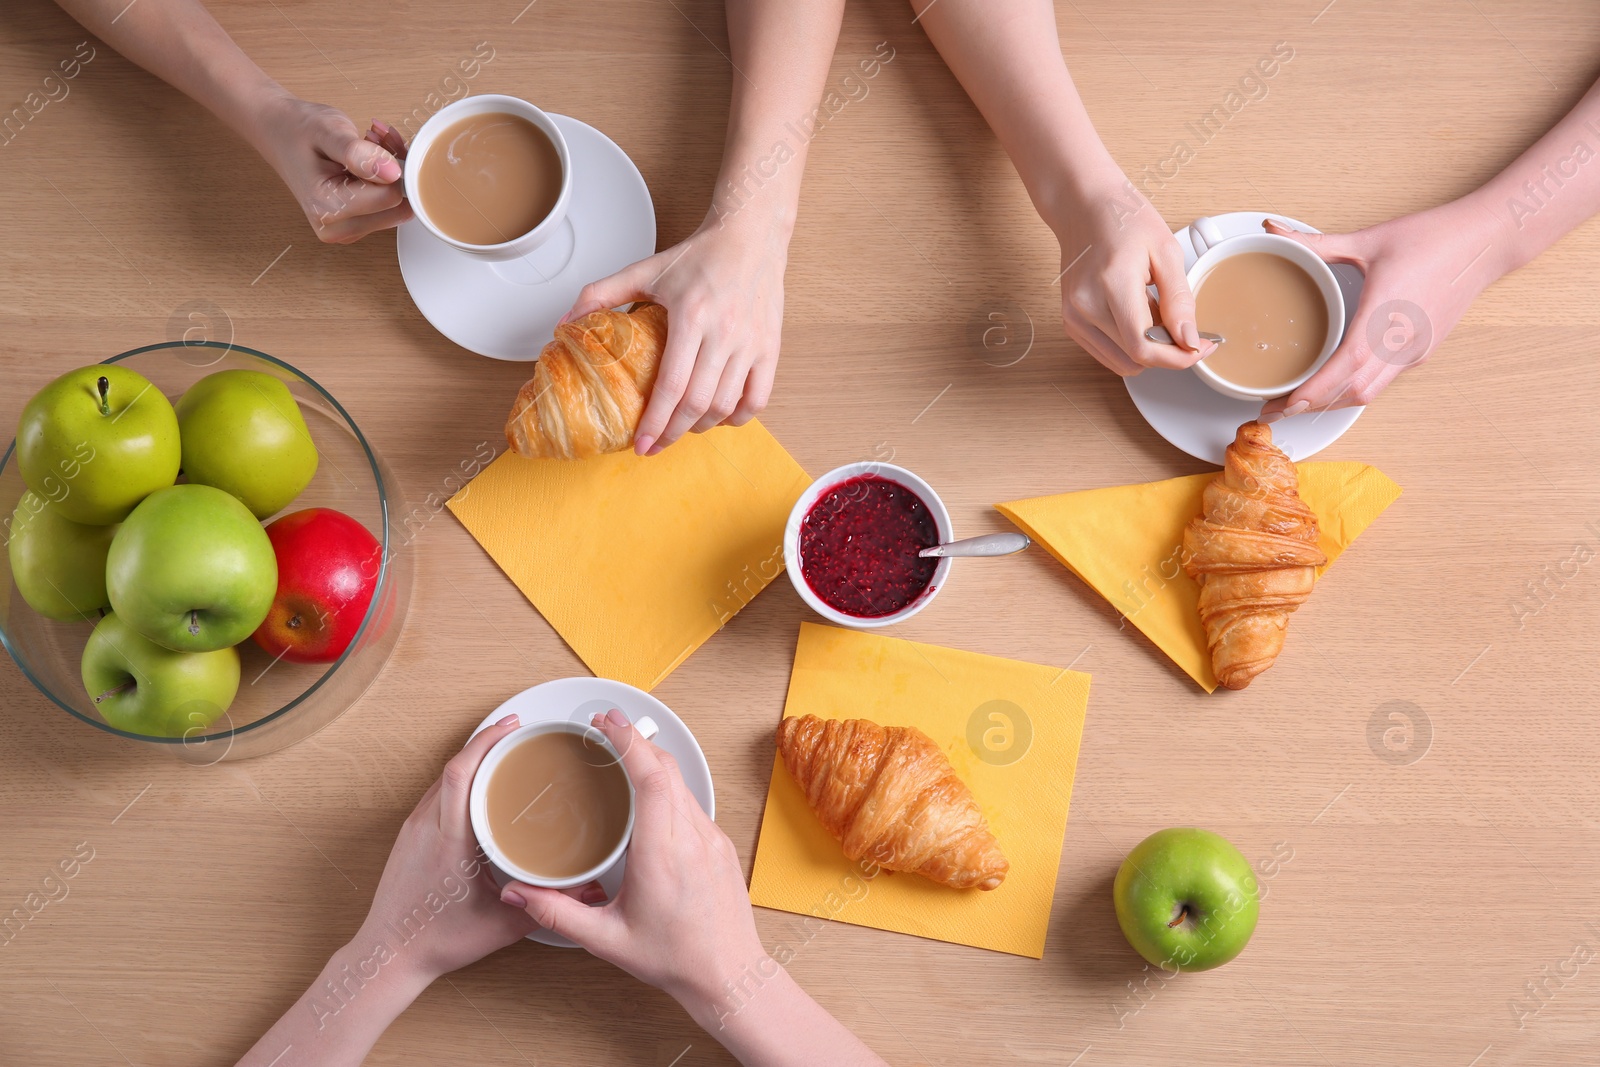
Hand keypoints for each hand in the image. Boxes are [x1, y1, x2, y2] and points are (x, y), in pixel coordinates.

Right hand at [252, 92, 411, 243]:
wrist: (278, 132)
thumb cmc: (299, 129)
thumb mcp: (328, 131)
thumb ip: (358, 154)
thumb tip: (392, 173)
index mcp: (328, 209)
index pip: (389, 197)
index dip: (394, 165)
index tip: (379, 139)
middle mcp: (337, 229)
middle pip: (396, 206)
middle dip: (395, 169)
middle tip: (376, 138)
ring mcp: (346, 231)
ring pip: (396, 207)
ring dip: (392, 172)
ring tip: (369, 144)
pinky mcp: (354, 226)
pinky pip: (387, 208)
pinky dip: (386, 180)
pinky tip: (368, 158)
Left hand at [351, 713, 545, 986]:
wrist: (388, 955)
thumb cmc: (438, 941)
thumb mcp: (502, 925)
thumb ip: (547, 903)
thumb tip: (587, 888)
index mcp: (449, 842)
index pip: (460, 774)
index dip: (484, 742)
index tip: (511, 727)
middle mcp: (427, 828)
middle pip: (452, 766)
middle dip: (485, 741)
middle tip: (516, 731)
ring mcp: (413, 829)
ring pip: (442, 778)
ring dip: (470, 759)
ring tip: (502, 753)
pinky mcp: (408, 836)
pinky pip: (435, 794)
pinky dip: (458, 779)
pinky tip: (478, 786)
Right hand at [499, 710, 763, 1000]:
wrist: (728, 974)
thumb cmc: (674, 959)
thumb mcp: (606, 939)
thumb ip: (557, 913)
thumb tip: (517, 892)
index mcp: (663, 854)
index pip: (652, 778)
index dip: (629, 742)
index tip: (606, 723)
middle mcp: (692, 838)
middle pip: (667, 768)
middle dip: (635, 740)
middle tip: (604, 727)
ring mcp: (711, 838)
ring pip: (682, 782)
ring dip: (652, 760)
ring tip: (620, 753)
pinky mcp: (719, 844)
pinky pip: (691, 801)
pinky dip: (667, 785)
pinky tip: (647, 793)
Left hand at [563, 212, 787, 454]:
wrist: (750, 235)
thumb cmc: (698, 255)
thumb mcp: (645, 270)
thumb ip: (602, 294)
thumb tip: (565, 323)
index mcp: (691, 315)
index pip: (672, 384)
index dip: (655, 421)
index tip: (641, 443)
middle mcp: (725, 332)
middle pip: (699, 403)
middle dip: (673, 433)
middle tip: (655, 446)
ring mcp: (752, 343)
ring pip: (727, 405)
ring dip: (702, 427)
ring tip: (682, 428)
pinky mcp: (771, 348)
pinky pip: (758, 398)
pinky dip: (738, 416)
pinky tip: (720, 417)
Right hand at [1048, 177, 1214, 374]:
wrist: (1084, 207)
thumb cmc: (1123, 219)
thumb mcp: (1165, 251)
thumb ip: (1179, 300)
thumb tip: (1190, 340)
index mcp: (1111, 284)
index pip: (1143, 346)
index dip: (1178, 357)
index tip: (1200, 347)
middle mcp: (1085, 307)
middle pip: (1135, 359)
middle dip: (1167, 351)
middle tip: (1181, 324)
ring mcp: (1073, 318)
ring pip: (1122, 363)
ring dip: (1147, 350)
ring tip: (1155, 314)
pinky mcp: (1071, 324)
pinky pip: (1108, 354)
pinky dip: (1130, 345)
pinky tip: (1137, 316)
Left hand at [1259, 210, 1489, 417]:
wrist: (1488, 241)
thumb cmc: (1432, 237)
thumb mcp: (1368, 239)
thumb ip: (1315, 243)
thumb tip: (1273, 230)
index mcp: (1387, 313)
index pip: (1346, 366)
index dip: (1314, 390)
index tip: (1283, 403)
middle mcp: (1403, 340)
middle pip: (1354, 391)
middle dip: (1312, 405)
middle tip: (1273, 408)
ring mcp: (1415, 350)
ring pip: (1369, 392)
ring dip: (1332, 402)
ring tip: (1296, 402)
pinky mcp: (1422, 351)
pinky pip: (1383, 381)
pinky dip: (1353, 388)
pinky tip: (1331, 384)